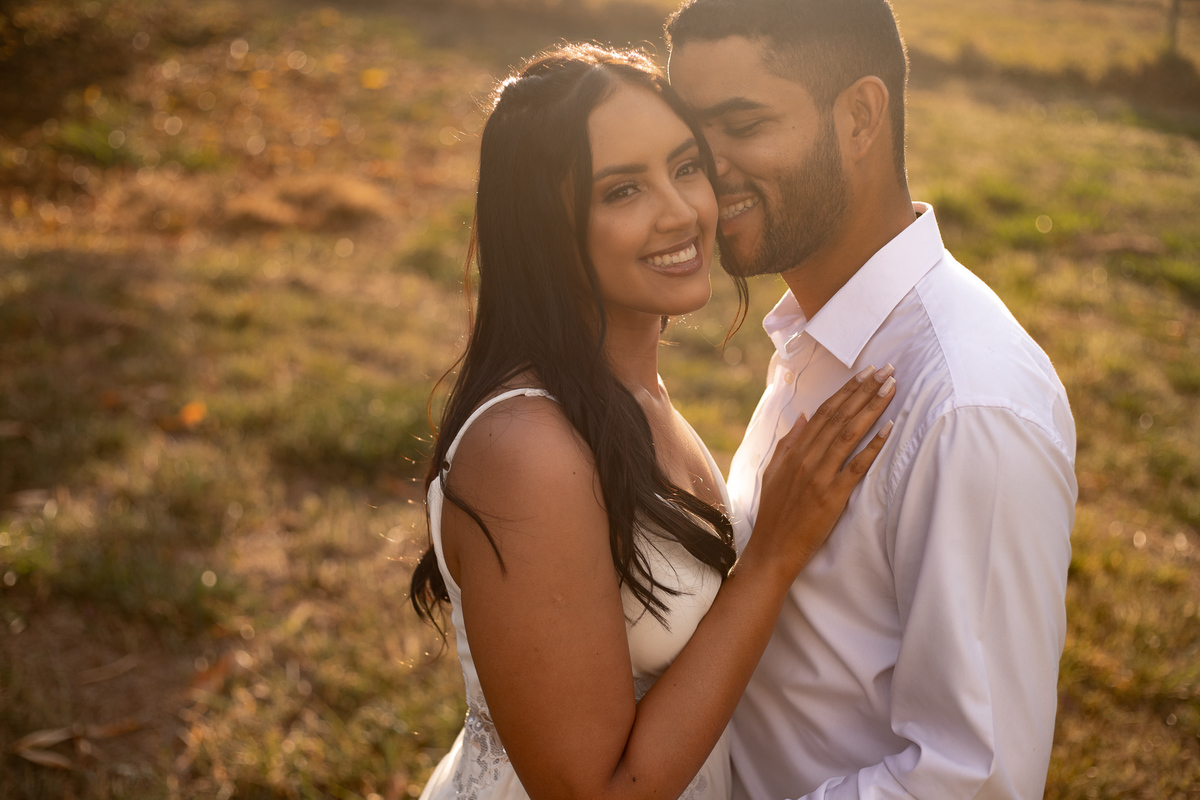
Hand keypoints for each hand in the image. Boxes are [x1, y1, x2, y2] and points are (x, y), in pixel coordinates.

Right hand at [743, 365, 895, 579]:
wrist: (772, 550)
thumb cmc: (775, 514)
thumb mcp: (773, 472)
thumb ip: (789, 443)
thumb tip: (803, 416)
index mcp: (794, 451)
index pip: (823, 412)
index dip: (846, 390)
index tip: (865, 373)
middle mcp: (806, 459)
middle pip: (839, 416)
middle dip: (864, 390)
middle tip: (886, 370)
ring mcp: (819, 476)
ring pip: (848, 434)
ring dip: (871, 408)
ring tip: (890, 389)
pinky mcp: (832, 496)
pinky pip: (856, 466)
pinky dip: (873, 445)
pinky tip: (889, 428)